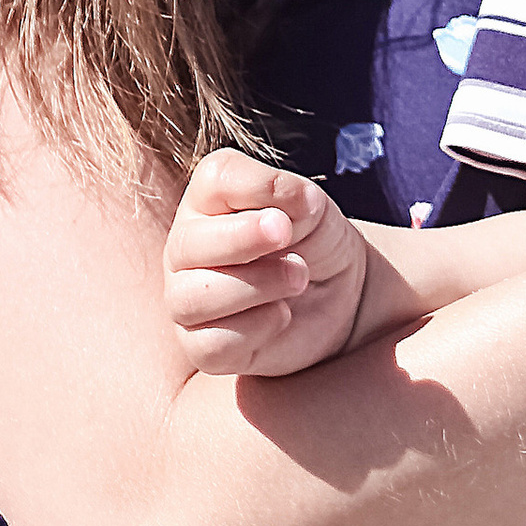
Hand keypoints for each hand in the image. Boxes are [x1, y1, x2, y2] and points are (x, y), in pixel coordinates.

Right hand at [163, 149, 373, 378]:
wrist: (338, 294)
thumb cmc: (314, 240)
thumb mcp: (313, 208)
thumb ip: (292, 197)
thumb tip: (288, 206)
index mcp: (208, 199)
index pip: (213, 178)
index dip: (257, 185)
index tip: (302, 201)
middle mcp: (187, 247)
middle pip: (186, 243)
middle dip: (243, 239)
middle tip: (287, 236)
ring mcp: (187, 298)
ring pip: (192, 298)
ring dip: (255, 285)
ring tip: (299, 277)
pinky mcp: (203, 346)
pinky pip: (210, 344)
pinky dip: (255, 327)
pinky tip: (284, 314)